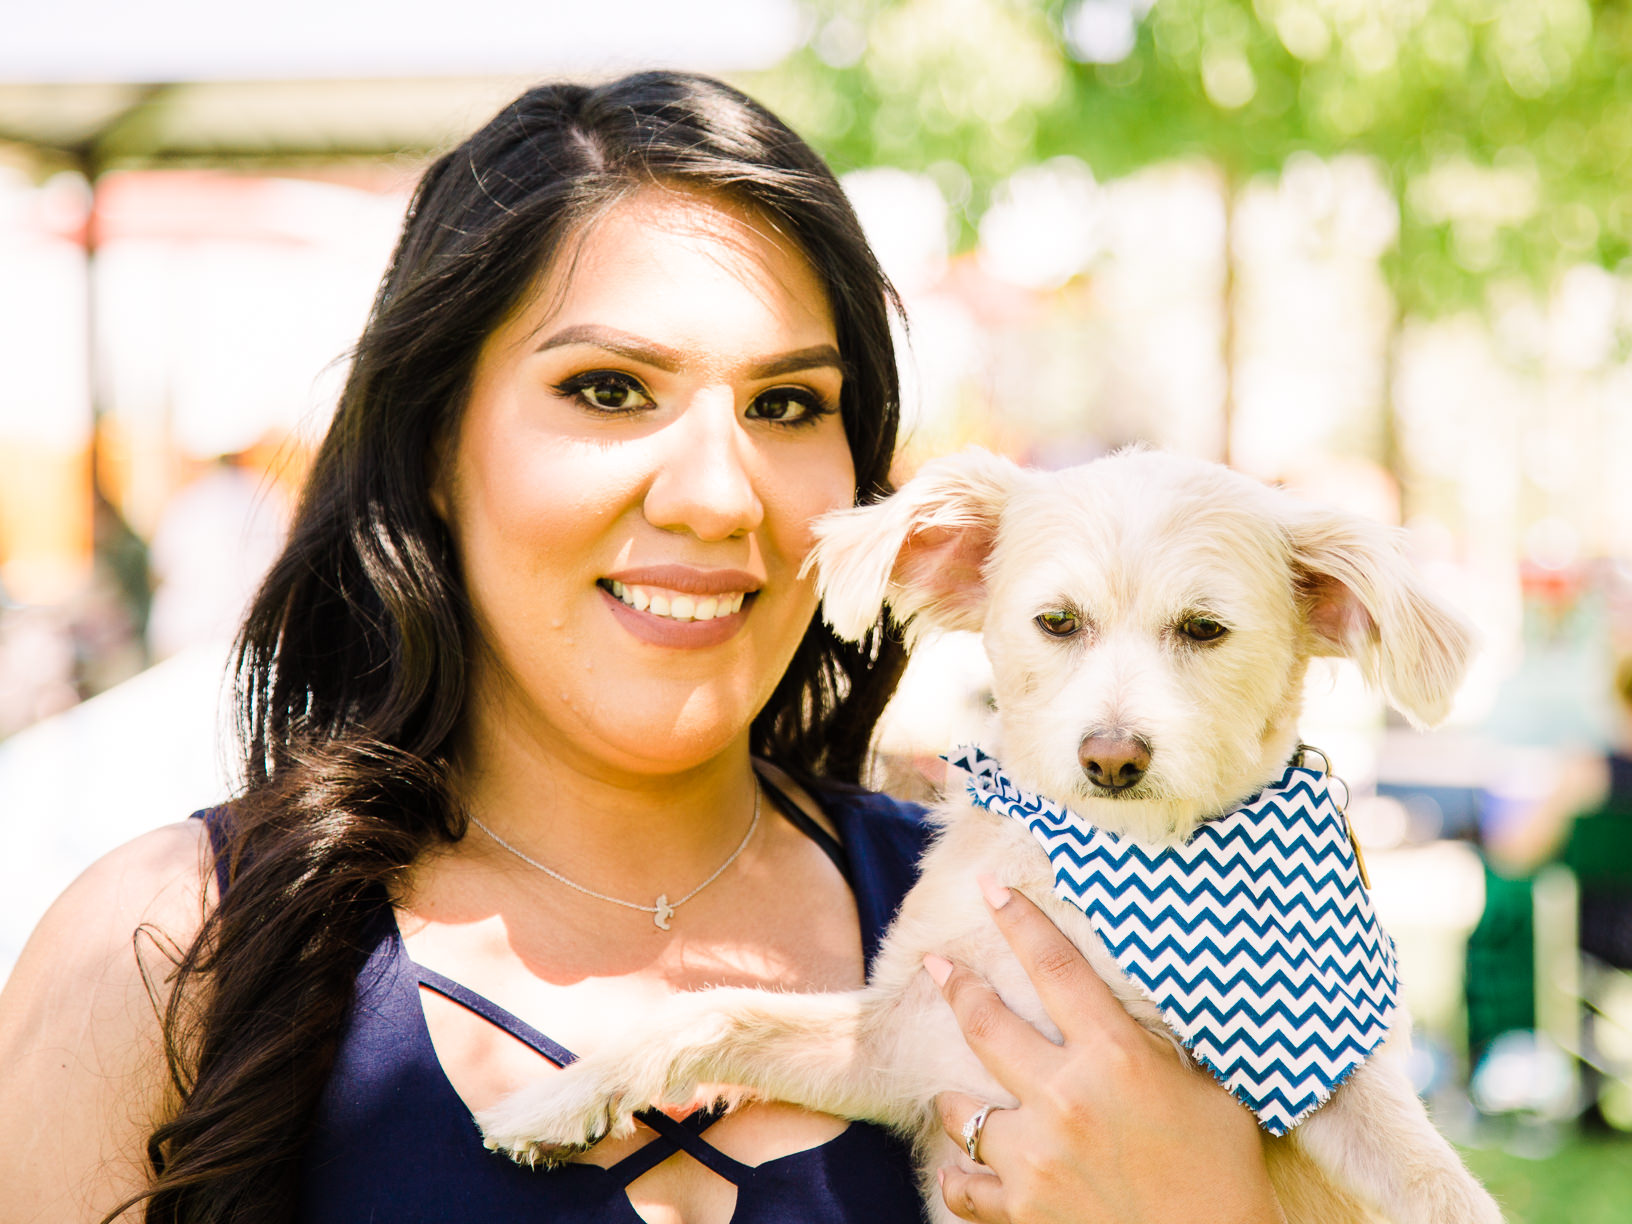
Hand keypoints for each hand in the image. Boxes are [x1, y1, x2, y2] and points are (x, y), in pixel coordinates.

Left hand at [925, 878, 1284, 1223]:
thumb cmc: (1223, 1174)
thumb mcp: (1208, 1091)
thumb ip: (1165, 1044)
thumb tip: (1146, 993)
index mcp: (1116, 1058)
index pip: (1056, 967)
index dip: (1019, 920)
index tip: (990, 890)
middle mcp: (1065, 1098)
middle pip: (986, 1023)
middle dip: (956, 986)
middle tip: (937, 965)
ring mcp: (1036, 1157)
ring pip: (961, 1108)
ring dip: (957, 1097)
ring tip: (954, 1091)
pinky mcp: (1021, 1209)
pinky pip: (961, 1183)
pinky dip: (958, 1174)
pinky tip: (960, 1166)